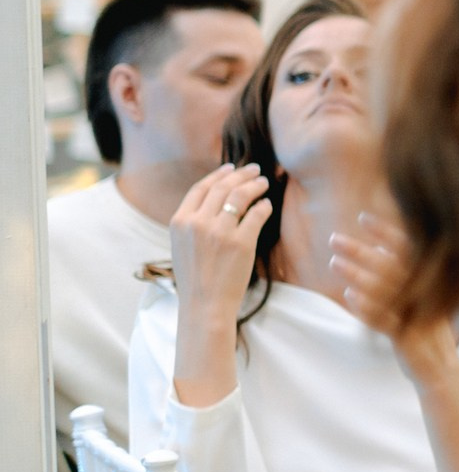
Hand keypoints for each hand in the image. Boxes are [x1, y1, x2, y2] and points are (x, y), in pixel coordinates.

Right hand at [170, 164, 271, 330]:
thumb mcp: (182, 245)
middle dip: (240, 175)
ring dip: (254, 185)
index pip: (201, 188)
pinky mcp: (241, 242)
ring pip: (240, 195)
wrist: (204, 303)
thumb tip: (216, 200)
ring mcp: (219, 231)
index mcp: (179, 222)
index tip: (231, 168)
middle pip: (222, 187)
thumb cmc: (195, 277)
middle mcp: (197, 222)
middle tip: (254, 170)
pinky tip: (267, 205)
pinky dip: (264, 206)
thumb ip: (193, 222)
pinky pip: (257, 214)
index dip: (218, 175)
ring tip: (263, 183)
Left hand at [332, 213, 458, 381]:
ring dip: (357, 274)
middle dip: (361, 250)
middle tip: (335, 239)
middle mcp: (426, 295)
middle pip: (390, 265)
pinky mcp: (407, 338)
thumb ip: (406, 271)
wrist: (442, 372)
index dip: (385, 231)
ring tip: (333, 263)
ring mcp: (417, 316)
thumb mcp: (423, 296)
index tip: (363, 218)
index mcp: (432, 281)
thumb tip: (379, 245)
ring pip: (384, 290)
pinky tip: (349, 295)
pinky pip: (384, 319)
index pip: (408, 248)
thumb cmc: (428, 333)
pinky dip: (367, 307)